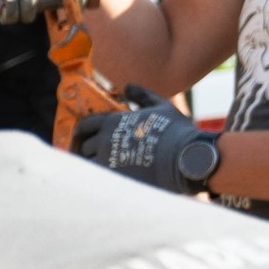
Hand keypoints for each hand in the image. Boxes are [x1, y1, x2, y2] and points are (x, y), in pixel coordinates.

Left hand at [72, 91, 220, 195]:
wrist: (186, 157)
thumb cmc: (176, 131)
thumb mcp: (161, 106)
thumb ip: (142, 95)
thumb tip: (127, 86)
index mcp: (112, 121)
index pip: (85, 125)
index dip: (81, 132)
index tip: (82, 138)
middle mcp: (105, 139)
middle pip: (84, 146)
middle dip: (88, 150)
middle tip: (93, 157)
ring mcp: (107, 160)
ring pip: (87, 164)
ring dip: (92, 166)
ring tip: (98, 170)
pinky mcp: (114, 178)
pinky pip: (96, 179)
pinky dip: (96, 178)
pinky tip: (103, 182)